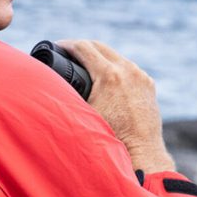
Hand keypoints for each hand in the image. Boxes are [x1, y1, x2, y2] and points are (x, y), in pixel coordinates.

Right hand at [57, 39, 175, 173]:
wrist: (141, 152)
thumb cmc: (109, 138)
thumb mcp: (82, 116)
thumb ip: (68, 99)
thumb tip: (48, 91)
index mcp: (109, 75)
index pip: (84, 48)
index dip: (67, 44)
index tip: (57, 46)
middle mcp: (128, 71)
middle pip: (100, 47)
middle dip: (82, 46)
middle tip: (67, 51)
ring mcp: (141, 76)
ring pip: (116, 56)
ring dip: (100, 56)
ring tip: (86, 63)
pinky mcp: (148, 84)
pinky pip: (129, 68)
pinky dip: (115, 68)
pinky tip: (107, 76)